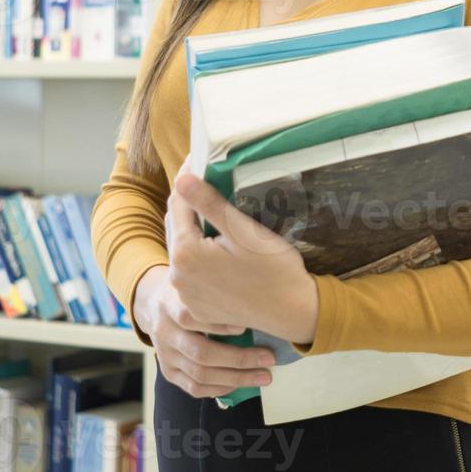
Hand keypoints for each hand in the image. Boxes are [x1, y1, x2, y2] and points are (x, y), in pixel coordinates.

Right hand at [132, 264, 275, 398]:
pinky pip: (194, 388)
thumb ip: (215, 286)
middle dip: (239, 358)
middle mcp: (164, 331)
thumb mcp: (194, 278)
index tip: (246, 324)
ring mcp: (164, 355)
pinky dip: (221, 388)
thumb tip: (259, 298)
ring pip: (200, 374)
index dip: (219, 323)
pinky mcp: (168, 372)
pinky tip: (241, 384)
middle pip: (200, 352)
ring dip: (236, 378)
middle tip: (269, 357)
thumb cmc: (187, 290)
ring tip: (263, 376)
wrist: (152, 303)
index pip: (189, 316)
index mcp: (169, 303)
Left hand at [166, 155, 320, 345]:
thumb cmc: (274, 269)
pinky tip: (213, 244)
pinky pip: (189, 273)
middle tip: (203, 178)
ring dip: (190, 229)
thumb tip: (182, 178)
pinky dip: (196, 255)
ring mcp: (185, 296)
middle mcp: (177, 278)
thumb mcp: (243, 231)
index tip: (196, 160)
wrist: (293, 311)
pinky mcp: (196, 308)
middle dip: (187, 202)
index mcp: (185, 255)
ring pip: (181, 250)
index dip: (187, 179)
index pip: (178, 205)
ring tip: (208, 208)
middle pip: (176, 227)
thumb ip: (209, 204)